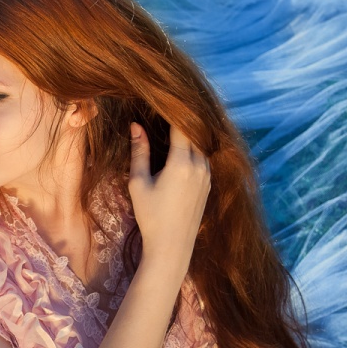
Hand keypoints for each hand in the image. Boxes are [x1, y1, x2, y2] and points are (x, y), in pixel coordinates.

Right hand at [128, 122, 210, 273]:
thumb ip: (140, 152)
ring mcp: (208, 175)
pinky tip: (182, 147)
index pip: (181, 125)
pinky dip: (195, 148)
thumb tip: (136, 125)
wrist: (173, 247)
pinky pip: (204, 157)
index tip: (162, 100)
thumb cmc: (151, 216)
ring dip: (189, 134)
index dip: (172, 110)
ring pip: (201, 144)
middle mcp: (200, 165)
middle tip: (166, 110)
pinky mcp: (209, 184)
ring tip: (173, 126)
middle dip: (181, 120)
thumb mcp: (139, 183)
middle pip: (194, 132)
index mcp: (182, 163)